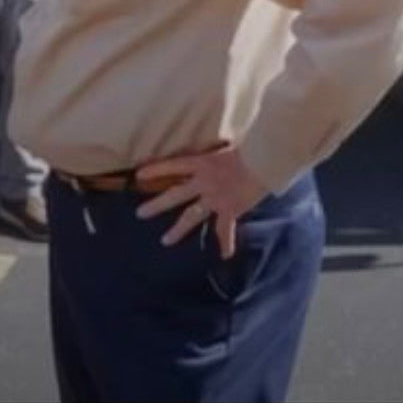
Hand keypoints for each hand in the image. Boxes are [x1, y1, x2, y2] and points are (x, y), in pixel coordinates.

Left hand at [135, 147, 267, 257]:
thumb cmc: (249, 147)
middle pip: (175, 194)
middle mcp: (203, 182)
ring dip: (178, 230)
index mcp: (201, 163)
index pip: (173, 165)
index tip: (138, 175)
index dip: (155, 169)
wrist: (264, 160)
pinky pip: (225, 230)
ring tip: (165, 241)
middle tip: (140, 214)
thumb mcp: (226, 147)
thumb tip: (219, 149)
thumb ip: (217, 153)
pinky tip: (225, 255)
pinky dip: (226, 243)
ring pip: (191, 216)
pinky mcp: (230, 209)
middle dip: (156, 205)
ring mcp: (215, 198)